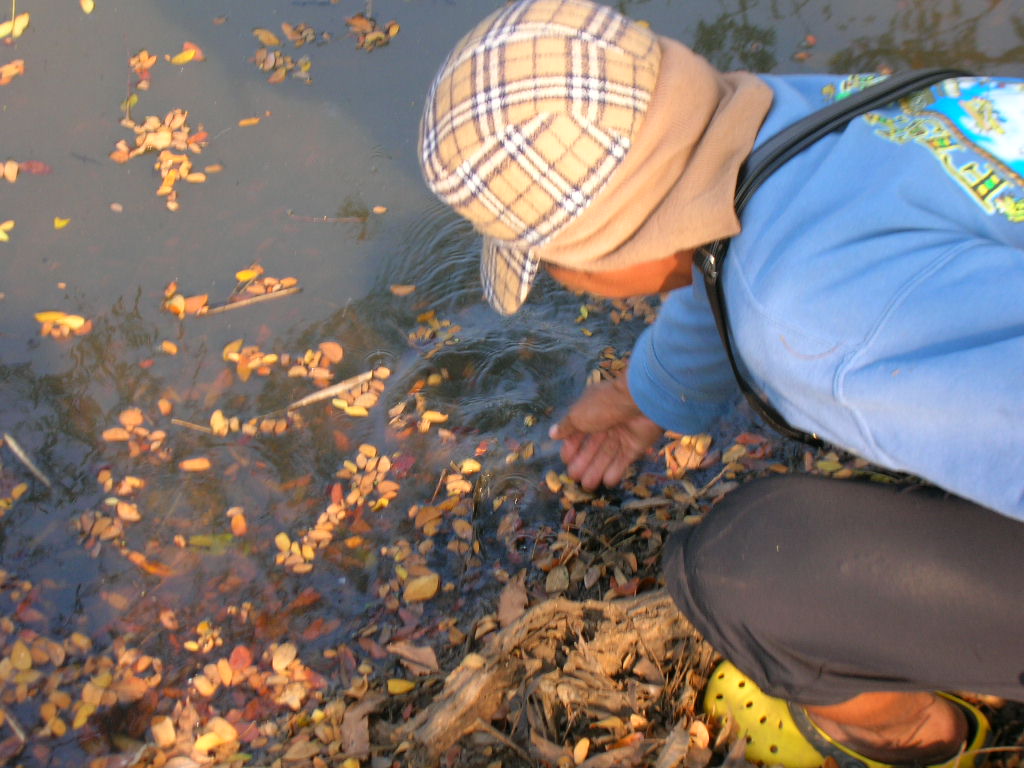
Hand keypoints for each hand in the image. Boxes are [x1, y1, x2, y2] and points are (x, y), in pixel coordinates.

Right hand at [549, 373, 663, 489]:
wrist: (638, 402)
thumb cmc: (603, 406)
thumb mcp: (578, 414)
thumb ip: (566, 426)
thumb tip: (552, 433)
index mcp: (591, 413)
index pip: (578, 433)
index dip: (571, 447)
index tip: (566, 459)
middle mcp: (606, 424)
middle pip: (592, 447)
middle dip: (582, 463)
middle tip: (575, 478)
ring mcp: (621, 435)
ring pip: (606, 456)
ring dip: (596, 471)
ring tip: (587, 485)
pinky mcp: (635, 446)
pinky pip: (623, 461)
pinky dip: (615, 472)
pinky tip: (607, 482)